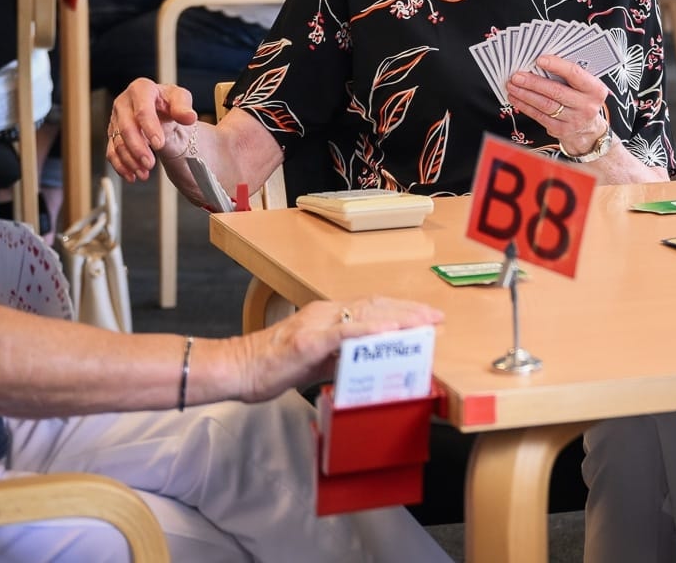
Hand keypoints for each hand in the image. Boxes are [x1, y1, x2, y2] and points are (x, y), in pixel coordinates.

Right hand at [107, 78, 197, 181]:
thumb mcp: (181, 99)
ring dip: (130, 160)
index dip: (149, 127)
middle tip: (150, 163)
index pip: (142, 110)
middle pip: (126, 128)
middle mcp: (123, 103)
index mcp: (140, 89)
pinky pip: (112, 152)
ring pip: (118, 143)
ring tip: (145, 172)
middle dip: (138, 148)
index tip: (159, 144)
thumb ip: (184, 108)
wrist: (162, 110)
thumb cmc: (170, 103)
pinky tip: (133, 175)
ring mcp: (115, 119)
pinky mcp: (113, 134)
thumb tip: (189, 117)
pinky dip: (122, 166)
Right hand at [237, 296, 444, 401]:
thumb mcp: (316, 361)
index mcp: (327, 316)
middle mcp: (325, 313)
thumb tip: (368, 361)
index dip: (402, 310)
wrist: (236, 370)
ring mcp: (317, 325)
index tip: (427, 317)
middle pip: (376, 306)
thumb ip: (341, 357)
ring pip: (365, 314)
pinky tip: (390, 330)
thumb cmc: (271, 367)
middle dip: (410, 311)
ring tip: (425, 322)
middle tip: (438, 318)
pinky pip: (344, 332)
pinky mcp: (308, 340)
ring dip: (399, 317)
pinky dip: (370, 330)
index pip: (372, 308)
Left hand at [506, 54, 611, 156]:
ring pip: (545, 105)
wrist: (588, 128)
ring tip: (512, 85)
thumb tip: (541, 61)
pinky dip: (525, 106)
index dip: (556, 65)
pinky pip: (539, 116)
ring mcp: (574, 120)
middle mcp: (586, 106)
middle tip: (517, 76)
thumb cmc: (582, 100)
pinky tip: (516, 98)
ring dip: (525, 94)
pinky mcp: (560, 130)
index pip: (575, 74)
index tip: (539, 60)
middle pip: (556, 91)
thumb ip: (569, 75)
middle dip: (533, 82)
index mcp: (595, 89)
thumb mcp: (585, 86)